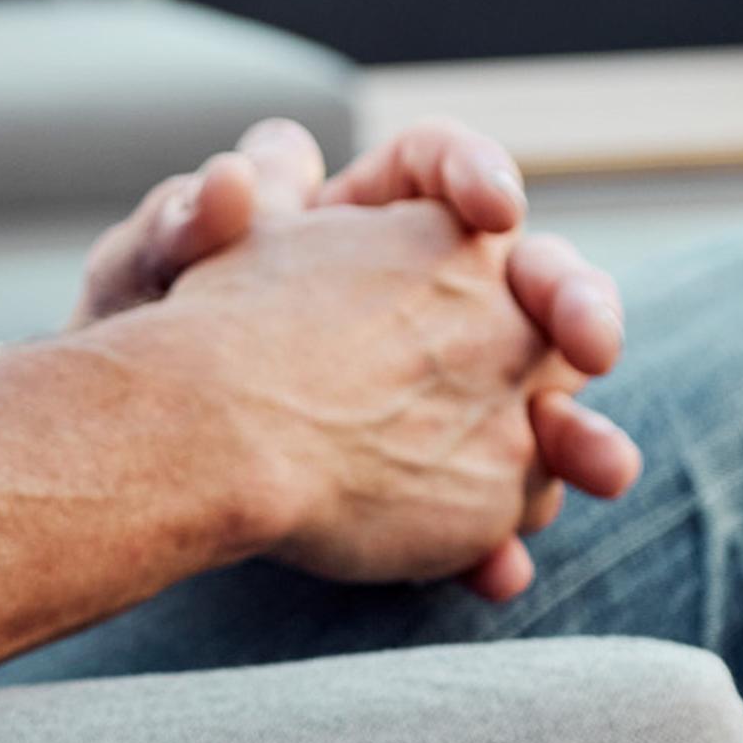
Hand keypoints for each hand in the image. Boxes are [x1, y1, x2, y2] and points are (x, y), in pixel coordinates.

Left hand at [75, 117, 638, 598]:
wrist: (138, 455)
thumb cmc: (143, 339)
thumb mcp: (151, 272)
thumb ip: (188, 222)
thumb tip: (232, 182)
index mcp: (367, 217)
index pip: (442, 168)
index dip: (478, 176)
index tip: (493, 208)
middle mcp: (430, 297)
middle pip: (533, 282)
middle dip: (578, 307)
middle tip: (593, 343)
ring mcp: (447, 396)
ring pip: (539, 406)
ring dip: (582, 441)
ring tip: (604, 471)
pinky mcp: (438, 486)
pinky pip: (488, 511)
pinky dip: (495, 542)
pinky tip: (497, 574)